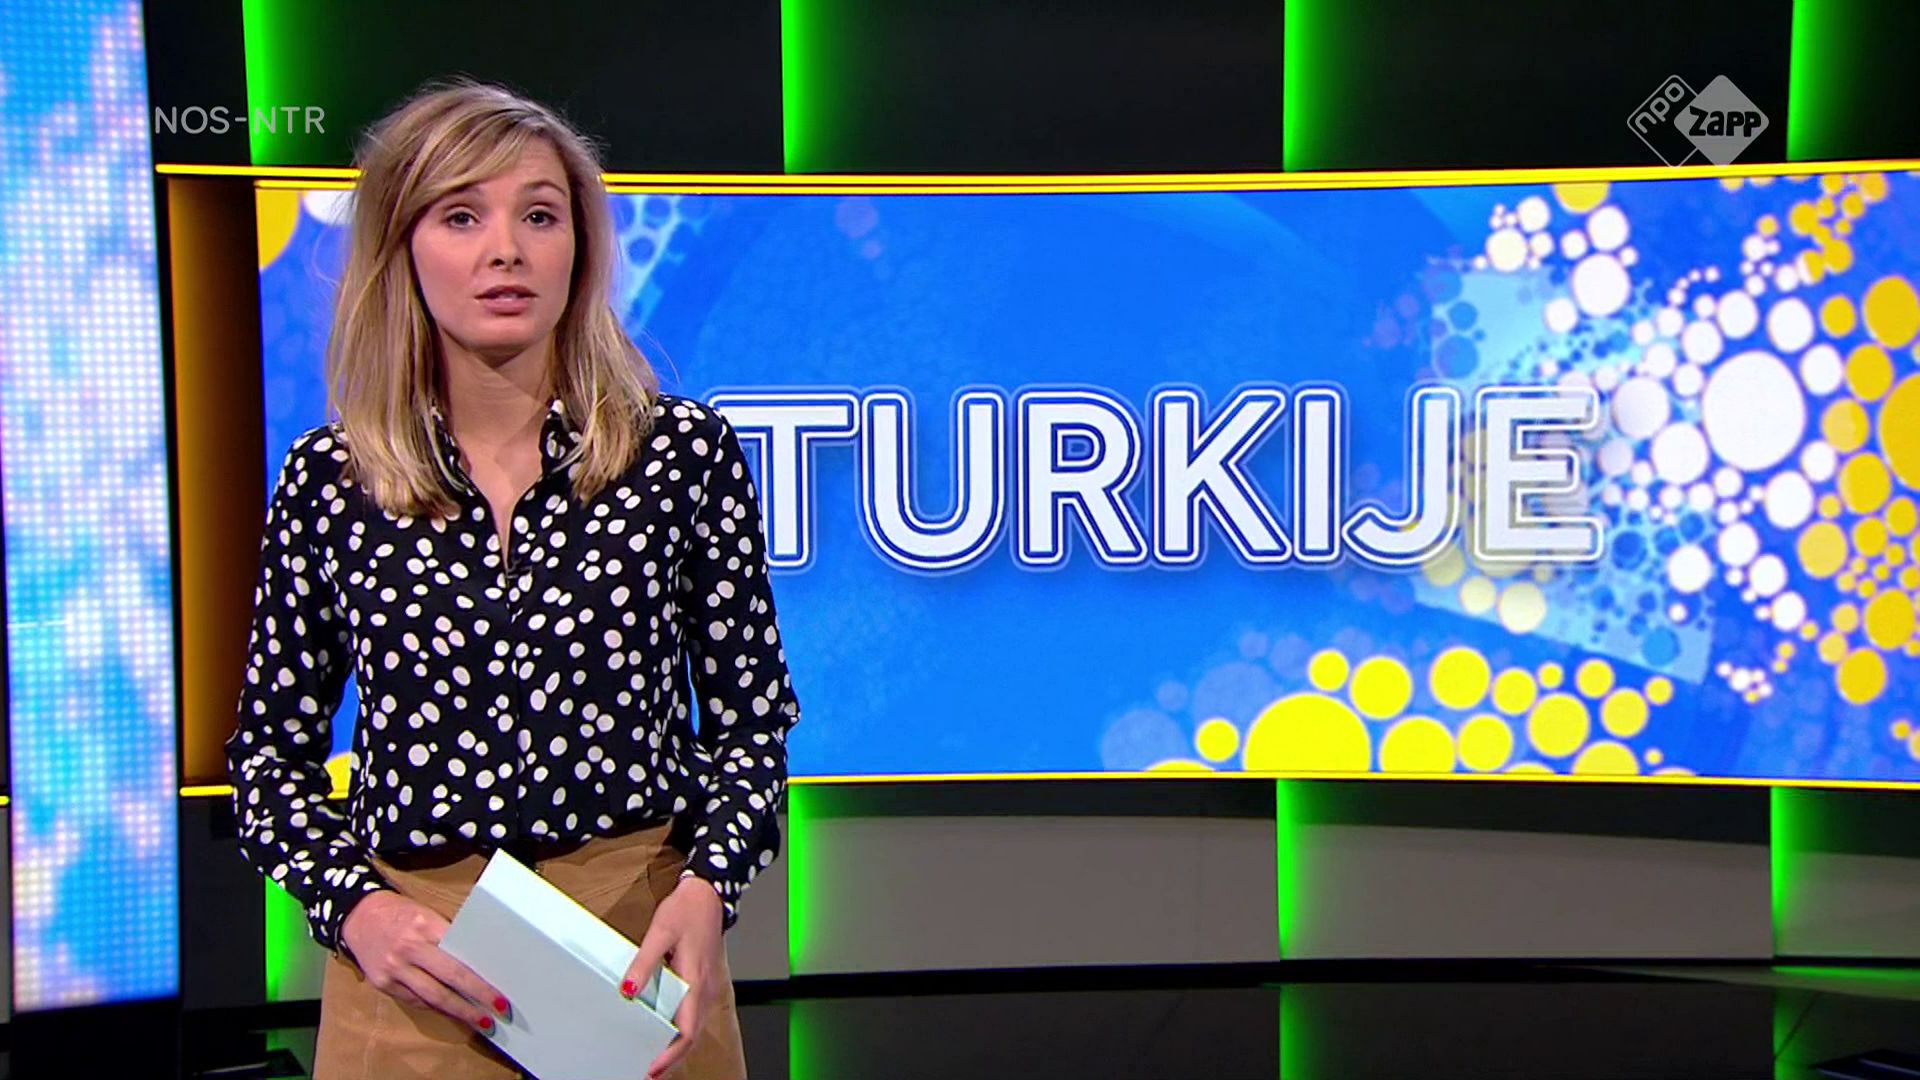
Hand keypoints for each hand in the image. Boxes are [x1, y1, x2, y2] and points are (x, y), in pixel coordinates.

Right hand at [339, 890, 509, 1036]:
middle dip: (477, 997)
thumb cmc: (402, 913)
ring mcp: (394, 968)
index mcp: (426, 926)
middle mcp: (409, 948)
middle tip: (498, 1011)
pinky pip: (414, 1000)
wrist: (358, 915)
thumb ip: (448, 937)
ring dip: (458, 1011)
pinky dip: (435, 1007)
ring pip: (432, 996)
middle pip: (450, 978)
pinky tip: (451, 1011)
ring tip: (479, 1020)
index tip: (500, 991)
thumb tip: (477, 962)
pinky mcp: (383, 983)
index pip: (460, 955)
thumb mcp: (427, 915)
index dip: (481, 977)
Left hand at [622, 875, 724, 1079]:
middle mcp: (705, 989)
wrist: (708, 896)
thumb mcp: (659, 932)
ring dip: (678, 1047)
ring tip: (654, 1058)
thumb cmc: (686, 911)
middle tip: (649, 1071)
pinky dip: (683, 1032)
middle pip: (693, 1036)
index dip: (671, 1054)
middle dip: (673, 1058)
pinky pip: (695, 1016)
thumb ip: (643, 963)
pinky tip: (667, 1033)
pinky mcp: (705, 984)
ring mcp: (708, 988)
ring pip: (695, 1028)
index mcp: (695, 981)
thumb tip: (628, 989)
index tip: (653, 1068)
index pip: (688, 1030)